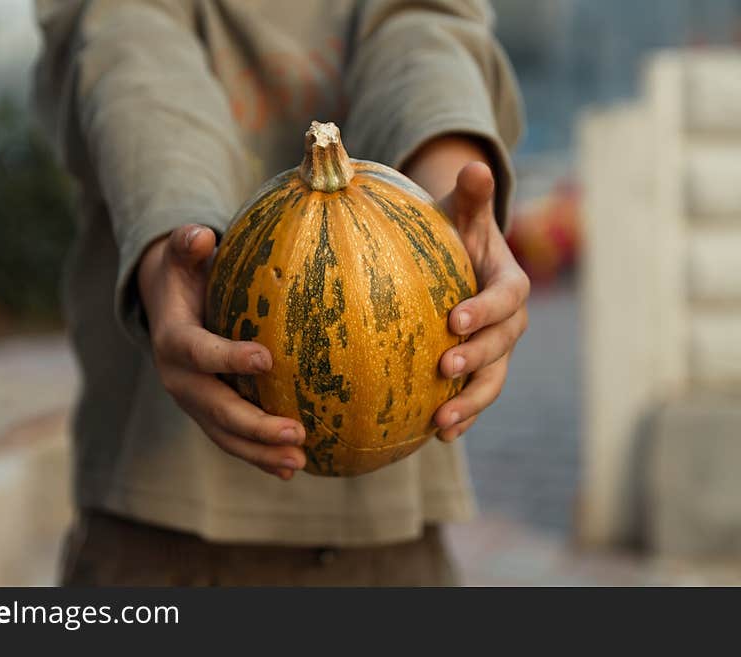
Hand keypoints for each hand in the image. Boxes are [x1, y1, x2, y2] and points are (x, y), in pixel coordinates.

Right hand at [137, 224, 306, 479]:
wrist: (165, 307)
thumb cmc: (185, 275)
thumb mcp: (182, 256)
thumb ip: (188, 245)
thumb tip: (200, 235)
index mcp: (173, 340)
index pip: (199, 352)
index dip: (228, 357)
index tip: (267, 359)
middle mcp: (179, 378)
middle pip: (215, 408)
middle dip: (253, 425)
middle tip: (296, 432)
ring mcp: (194, 401)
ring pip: (225, 434)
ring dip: (260, 451)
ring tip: (298, 462)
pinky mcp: (209, 414)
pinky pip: (232, 438)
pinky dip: (259, 456)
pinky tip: (292, 467)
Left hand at [404, 139, 529, 441]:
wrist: (452, 263)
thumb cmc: (452, 234)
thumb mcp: (460, 214)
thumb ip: (470, 197)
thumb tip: (472, 165)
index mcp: (509, 282)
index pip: (507, 298)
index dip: (486, 310)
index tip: (454, 320)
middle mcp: (509, 321)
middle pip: (503, 345)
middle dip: (477, 359)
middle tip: (444, 367)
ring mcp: (495, 351)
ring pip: (492, 380)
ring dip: (470, 403)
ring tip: (442, 423)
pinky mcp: (477, 371)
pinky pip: (475, 398)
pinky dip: (462, 417)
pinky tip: (435, 435)